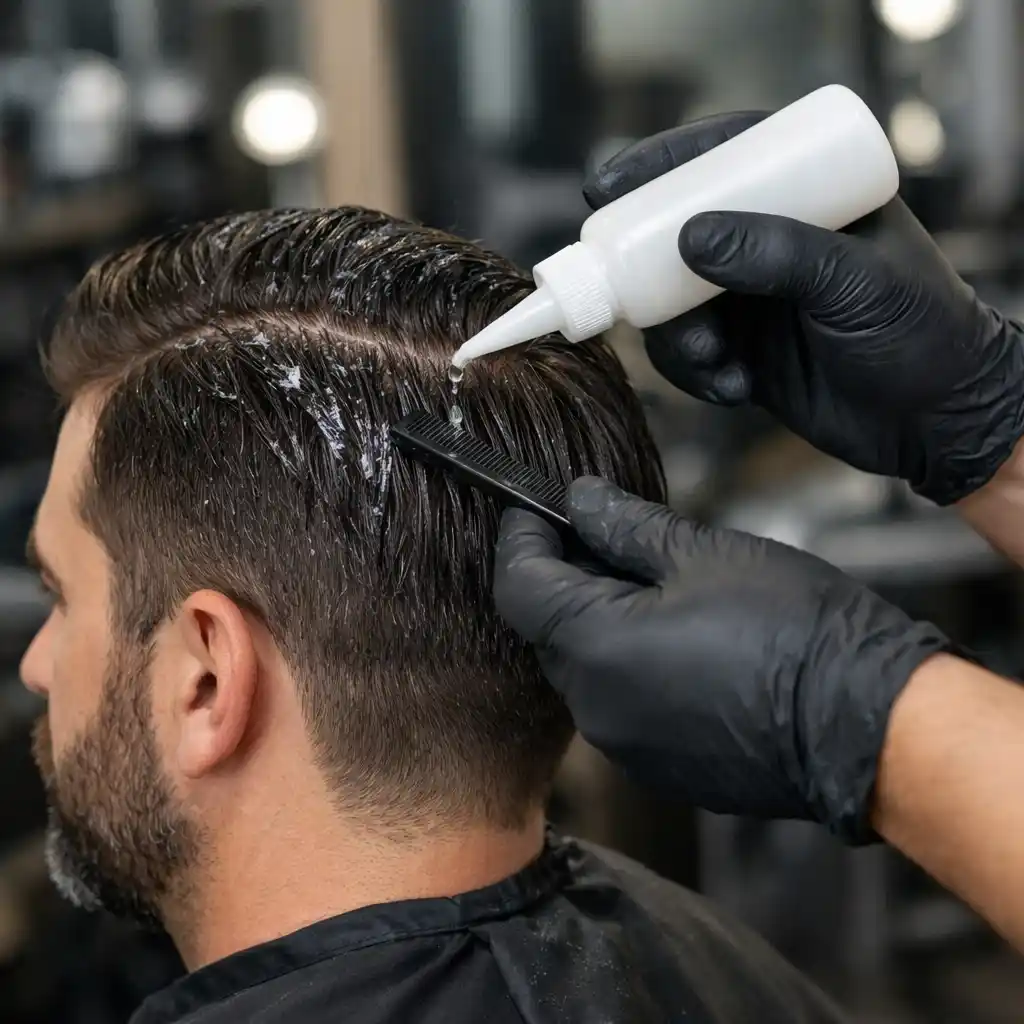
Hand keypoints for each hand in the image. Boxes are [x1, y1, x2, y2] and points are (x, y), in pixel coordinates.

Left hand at [494, 477, 950, 841]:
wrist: (865, 723)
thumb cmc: (791, 627)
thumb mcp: (701, 554)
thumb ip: (623, 526)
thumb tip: (578, 499)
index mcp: (595, 646)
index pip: (517, 586)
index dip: (521, 539)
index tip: (534, 508)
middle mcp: (594, 706)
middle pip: (543, 630)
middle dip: (560, 580)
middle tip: (600, 537)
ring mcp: (625, 746)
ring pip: (581, 670)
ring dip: (595, 626)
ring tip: (649, 587)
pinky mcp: (657, 769)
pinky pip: (617, 707)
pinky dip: (626, 669)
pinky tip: (674, 641)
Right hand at [584, 113, 1023, 504]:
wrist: (936, 423)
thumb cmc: (920, 333)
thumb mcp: (854, 280)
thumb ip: (778, 252)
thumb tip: (690, 235)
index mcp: (808, 194)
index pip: (722, 155)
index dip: (659, 165)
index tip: (607, 187)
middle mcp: (769, 239)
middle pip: (676, 232)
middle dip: (650, 272)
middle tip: (638, 299)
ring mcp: (751, 298)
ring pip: (671, 302)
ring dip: (675, 336)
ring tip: (714, 361)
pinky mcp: (742, 351)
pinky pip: (686, 355)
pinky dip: (695, 375)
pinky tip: (734, 390)